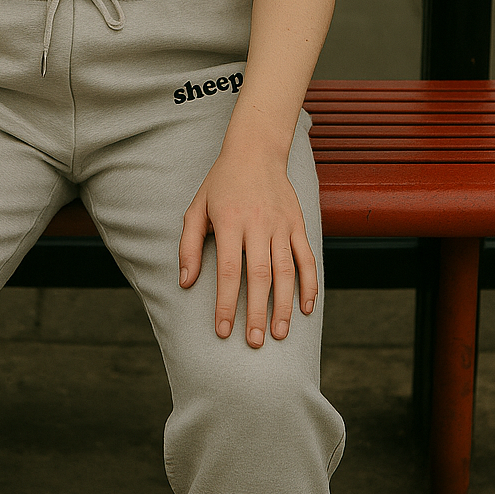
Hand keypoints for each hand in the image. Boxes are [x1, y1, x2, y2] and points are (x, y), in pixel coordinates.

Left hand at [178, 123, 317, 346]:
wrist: (255, 151)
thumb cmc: (221, 183)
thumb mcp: (196, 208)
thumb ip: (188, 245)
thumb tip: (185, 283)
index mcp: (230, 221)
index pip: (227, 270)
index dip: (225, 303)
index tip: (223, 330)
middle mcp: (258, 224)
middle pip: (259, 276)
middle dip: (256, 312)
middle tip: (253, 343)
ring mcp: (281, 224)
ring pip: (286, 271)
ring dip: (284, 305)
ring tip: (278, 334)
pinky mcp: (298, 224)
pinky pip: (306, 258)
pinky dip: (309, 284)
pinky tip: (305, 308)